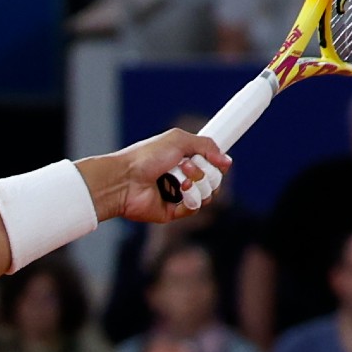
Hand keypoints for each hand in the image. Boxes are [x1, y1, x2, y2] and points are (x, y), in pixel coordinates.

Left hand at [76, 129, 231, 223]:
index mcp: (183, 158)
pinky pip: (196, 207)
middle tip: (185, 166)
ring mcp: (179, 195)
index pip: (213, 163)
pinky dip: (191, 198)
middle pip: (214, 179)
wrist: (125, 179)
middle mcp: (183, 176)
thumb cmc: (146, 156)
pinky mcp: (173, 211)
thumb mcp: (179, 140)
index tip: (219, 161)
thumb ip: (206, 145)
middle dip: (205, 171)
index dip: (217, 163)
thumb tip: (227, 160)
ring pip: (208, 194)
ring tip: (179, 178)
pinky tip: (179, 191)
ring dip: (197, 183)